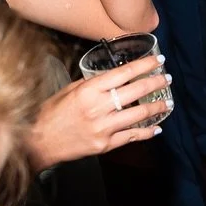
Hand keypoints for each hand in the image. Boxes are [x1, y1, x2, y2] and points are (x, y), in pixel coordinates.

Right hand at [26, 54, 170, 169]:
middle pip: (136, 92)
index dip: (144, 65)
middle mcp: (98, 108)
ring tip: (167, 103)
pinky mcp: (105, 144)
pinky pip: (132, 136)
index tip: (158, 60)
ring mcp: (103, 128)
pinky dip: (147, 132)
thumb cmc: (51, 113)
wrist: (38, 142)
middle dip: (155, 83)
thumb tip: (115, 76)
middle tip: (166, 78)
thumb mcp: (69, 91)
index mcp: (89, 91)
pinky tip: (156, 127)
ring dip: (157, 107)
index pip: (124, 74)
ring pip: (138, 115)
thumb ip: (93, 84)